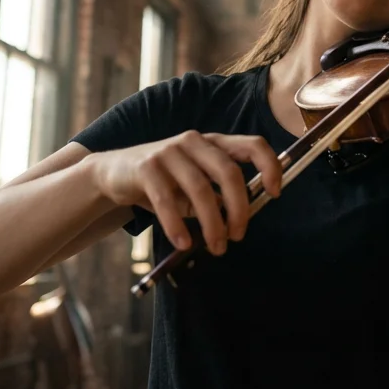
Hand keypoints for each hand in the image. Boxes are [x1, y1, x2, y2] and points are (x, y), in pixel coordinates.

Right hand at [87, 131, 283, 254]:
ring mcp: (169, 151)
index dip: (270, 166)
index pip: (252, 145)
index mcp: (213, 143)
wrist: (114, 173)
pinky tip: (183, 243)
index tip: (274, 193)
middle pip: (229, 172)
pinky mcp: (146, 167)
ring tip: (216, 247)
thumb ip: (218, 195)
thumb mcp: (194, 184)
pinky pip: (167, 201)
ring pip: (201, 190)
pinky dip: (178, 226)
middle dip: (239, 208)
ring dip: (212, 224)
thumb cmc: (163, 182)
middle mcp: (195, 141)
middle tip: (238, 236)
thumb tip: (241, 219)